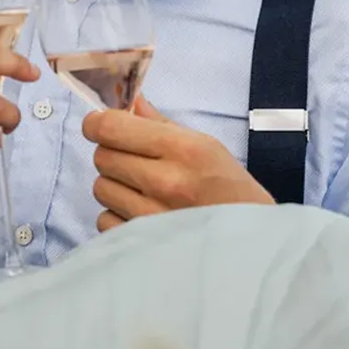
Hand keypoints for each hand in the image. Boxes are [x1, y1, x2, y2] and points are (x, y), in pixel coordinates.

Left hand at [83, 96, 273, 231]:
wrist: (251, 246)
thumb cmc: (230, 190)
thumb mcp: (205, 146)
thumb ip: (160, 123)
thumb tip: (128, 100)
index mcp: (182, 149)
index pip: (112, 127)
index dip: (98, 123)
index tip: (99, 125)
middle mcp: (164, 182)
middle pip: (102, 156)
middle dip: (112, 153)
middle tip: (133, 159)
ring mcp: (151, 218)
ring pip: (100, 188)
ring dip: (114, 185)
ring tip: (141, 190)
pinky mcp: (142, 247)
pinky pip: (104, 221)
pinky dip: (116, 217)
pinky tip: (140, 215)